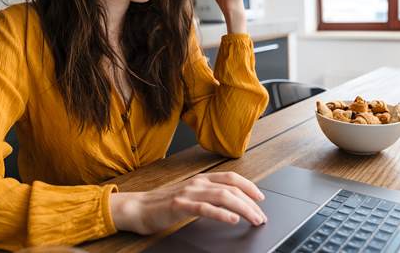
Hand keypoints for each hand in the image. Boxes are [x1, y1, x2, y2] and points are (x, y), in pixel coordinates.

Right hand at [109, 172, 266, 234]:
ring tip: (253, 219)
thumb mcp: (190, 195)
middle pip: (231, 188)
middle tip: (260, 216)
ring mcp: (189, 193)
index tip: (260, 198)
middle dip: (250, 203)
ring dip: (242, 208)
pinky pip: (205, 208)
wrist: (139, 208)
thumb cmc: (164, 204)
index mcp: (201, 179)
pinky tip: (232, 220)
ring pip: (223, 197)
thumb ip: (208, 195)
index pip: (231, 178)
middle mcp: (197, 183)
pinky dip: (221, 214)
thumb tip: (231, 204)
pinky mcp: (180, 206)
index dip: (249, 186)